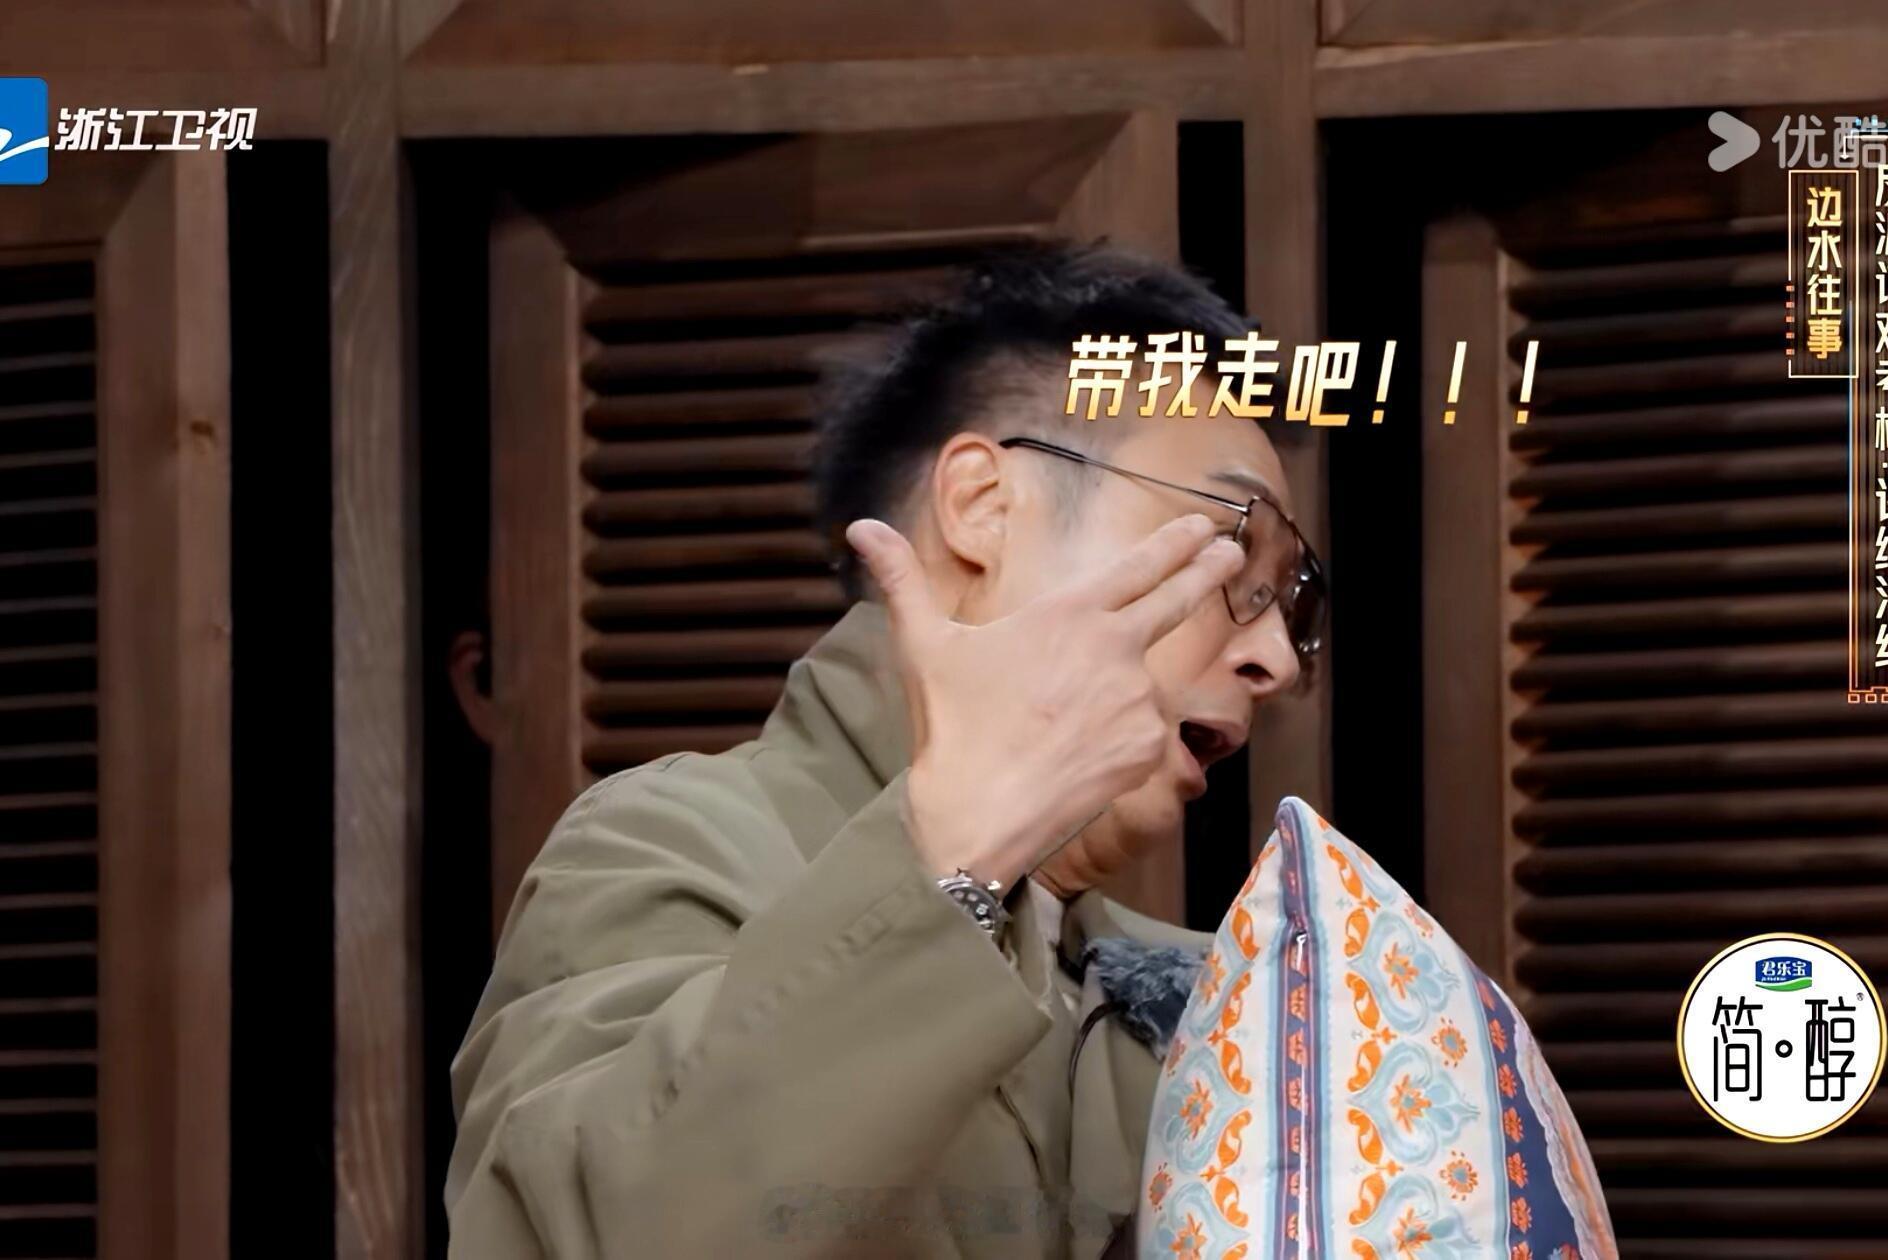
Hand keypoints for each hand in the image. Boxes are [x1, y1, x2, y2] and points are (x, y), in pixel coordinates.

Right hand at [844, 513, 1245, 890]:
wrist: (980, 814)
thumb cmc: (953, 728)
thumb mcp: (924, 645)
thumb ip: (901, 579)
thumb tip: (860, 526)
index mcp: (1070, 614)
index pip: (1139, 566)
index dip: (1175, 543)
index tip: (1204, 527)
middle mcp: (1116, 649)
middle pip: (1178, 600)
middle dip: (1207, 571)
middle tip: (1231, 550)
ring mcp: (1138, 701)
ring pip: (1145, 681)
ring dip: (1124, 689)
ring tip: (1071, 717)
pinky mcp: (1147, 749)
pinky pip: (1142, 732)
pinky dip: (1119, 736)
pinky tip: (1077, 753)